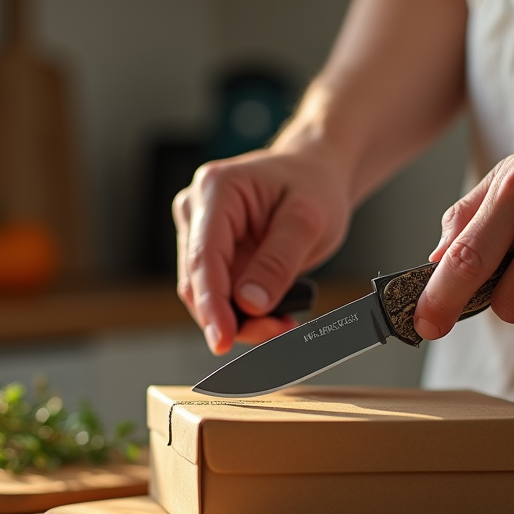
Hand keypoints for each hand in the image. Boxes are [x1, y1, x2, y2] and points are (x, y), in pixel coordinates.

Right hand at [174, 147, 351, 353]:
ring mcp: (200, 231)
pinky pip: (219, 293)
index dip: (211, 304)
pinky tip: (273, 314)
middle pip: (199, 281)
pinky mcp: (211, 252)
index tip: (223, 339)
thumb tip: (249, 304)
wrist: (316, 174)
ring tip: (282, 323)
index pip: (204, 257)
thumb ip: (279, 263)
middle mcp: (198, 208)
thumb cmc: (313, 185)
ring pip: (205, 293)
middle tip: (277, 331)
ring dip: (239, 318)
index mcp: (217, 189)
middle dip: (232, 316)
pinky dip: (243, 312)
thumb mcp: (308, 221)